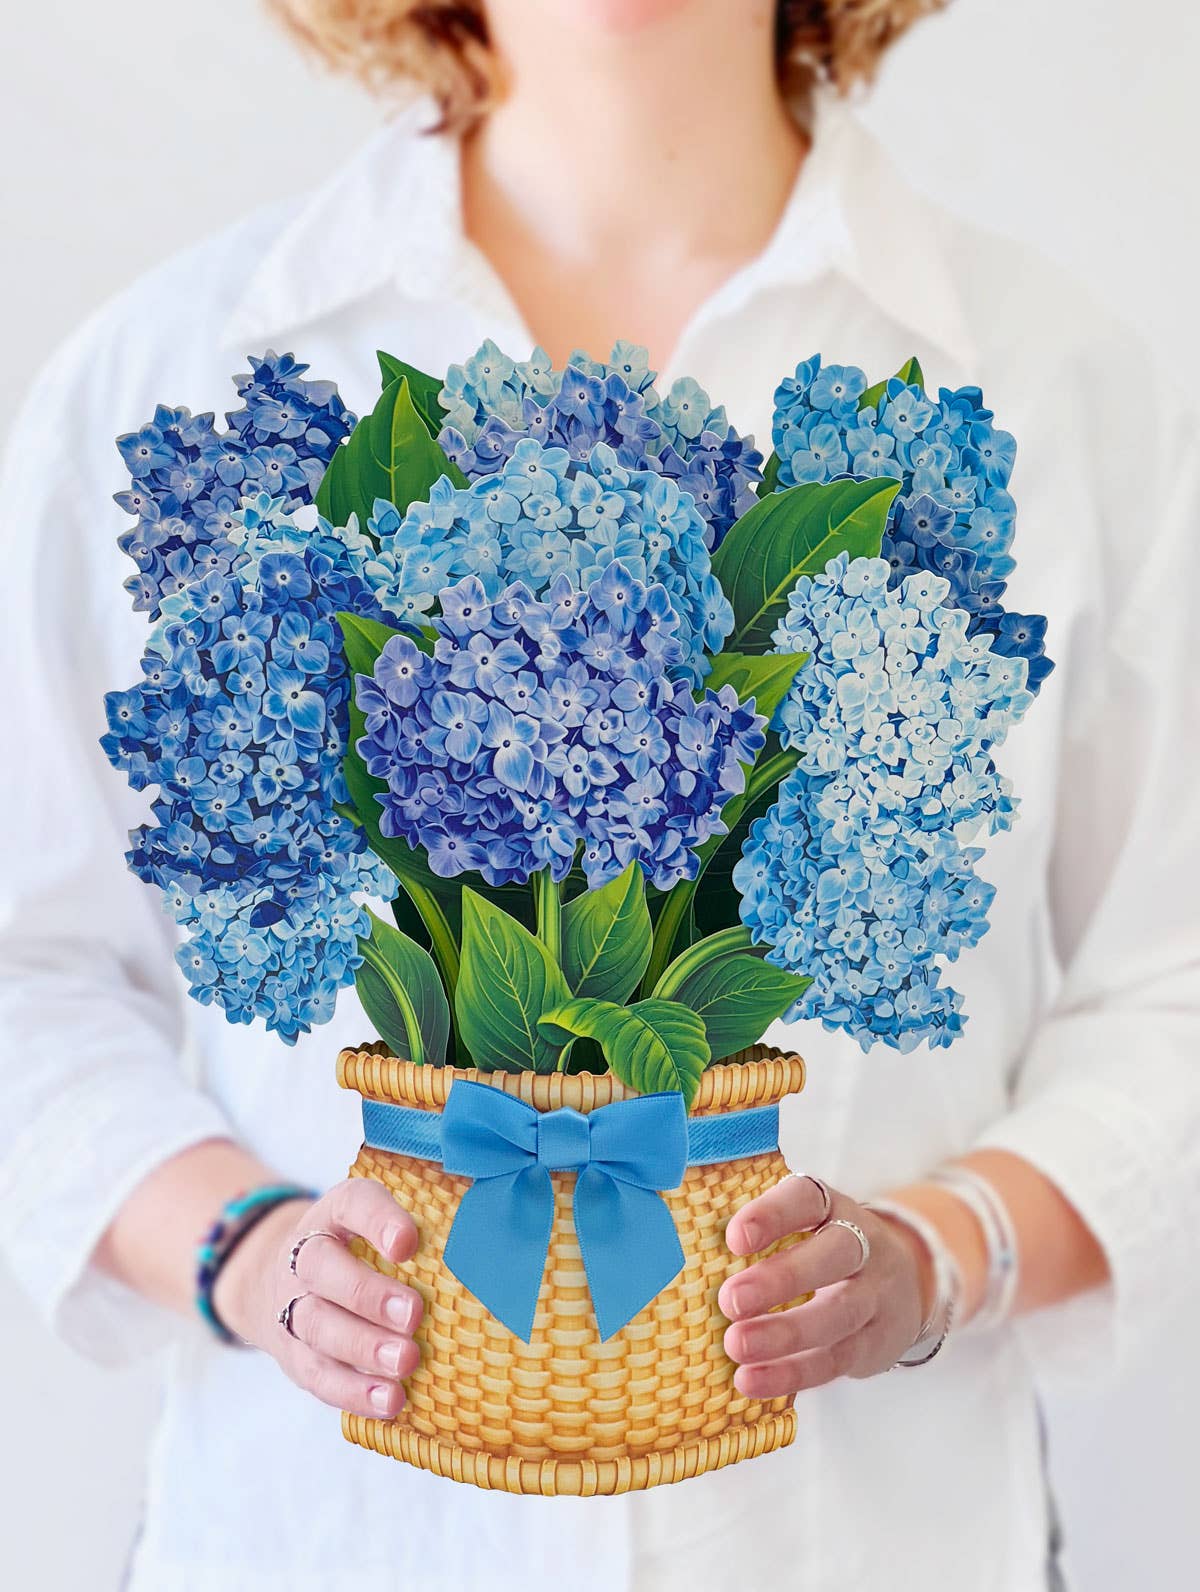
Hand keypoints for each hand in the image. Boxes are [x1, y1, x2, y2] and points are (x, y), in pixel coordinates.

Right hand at [213, 1178, 422, 1420]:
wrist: (288, 1281)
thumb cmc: (360, 1250)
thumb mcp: (380, 1223)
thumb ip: (425, 1225)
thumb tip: (493, 1240)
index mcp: (334, 1213)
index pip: (352, 1204)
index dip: (377, 1221)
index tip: (408, 1243)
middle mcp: (304, 1255)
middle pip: (322, 1268)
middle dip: (368, 1294)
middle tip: (413, 1314)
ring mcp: (292, 1307)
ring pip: (318, 1325)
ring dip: (363, 1347)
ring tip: (406, 1363)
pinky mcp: (295, 1356)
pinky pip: (318, 1375)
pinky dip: (354, 1391)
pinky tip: (390, 1400)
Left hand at [720, 1175, 932, 1397]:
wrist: (907, 1281)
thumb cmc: (824, 1248)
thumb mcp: (806, 1224)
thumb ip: (760, 1229)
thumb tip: (682, 1248)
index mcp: (834, 1207)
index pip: (808, 1199)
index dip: (772, 1215)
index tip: (733, 1239)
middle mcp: (864, 1245)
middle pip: (834, 1255)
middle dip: (782, 1278)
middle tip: (730, 1301)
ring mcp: (876, 1295)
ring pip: (838, 1314)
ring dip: (785, 1334)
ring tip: (736, 1346)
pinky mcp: (876, 1343)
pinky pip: (836, 1360)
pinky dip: (792, 1374)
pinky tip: (751, 1380)